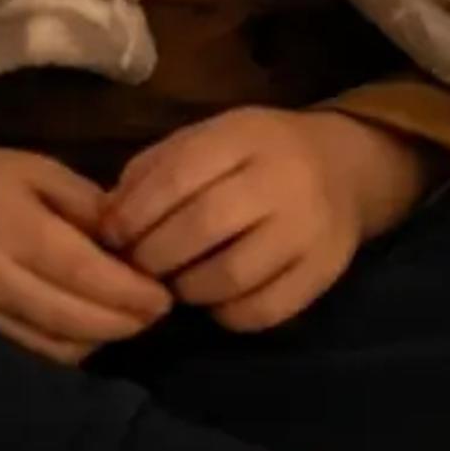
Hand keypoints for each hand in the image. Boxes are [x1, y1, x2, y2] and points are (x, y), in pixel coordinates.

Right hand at [0, 133, 174, 364]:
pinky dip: (72, 347)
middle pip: (77, 318)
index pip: (86, 274)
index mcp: (14, 229)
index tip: (167, 294)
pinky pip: (35, 351)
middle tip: (161, 310)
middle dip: (127, 321)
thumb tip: (137, 238)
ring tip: (132, 319)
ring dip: (104, 338)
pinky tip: (93, 329)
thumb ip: (87, 203)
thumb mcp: (34, 169)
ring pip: (58, 344)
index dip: (132, 292)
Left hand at [97, 108, 430, 334]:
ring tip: (175, 283)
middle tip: (138, 268)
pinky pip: (263, 311)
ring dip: (187, 289)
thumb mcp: (207, 139)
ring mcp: (309, 229)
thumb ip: (154, 171)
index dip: (135, 213)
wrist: (343, 167)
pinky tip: (214, 299)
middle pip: (202, 227)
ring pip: (231, 277)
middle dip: (154, 256)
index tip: (112, 236)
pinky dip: (226, 314)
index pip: (178, 176)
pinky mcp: (324, 273)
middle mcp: (283, 180)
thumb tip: (107, 220)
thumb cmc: (255, 154)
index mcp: (245, 136)